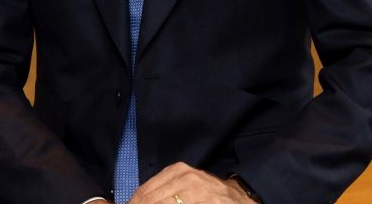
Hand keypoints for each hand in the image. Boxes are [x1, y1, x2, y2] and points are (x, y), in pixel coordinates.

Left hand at [126, 162, 254, 203]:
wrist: (239, 198)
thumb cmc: (206, 193)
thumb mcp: (183, 184)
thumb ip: (160, 192)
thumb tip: (133, 202)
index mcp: (177, 171)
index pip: (144, 192)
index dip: (132, 203)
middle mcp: (187, 179)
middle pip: (151, 200)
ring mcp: (198, 193)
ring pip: (163, 203)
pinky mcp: (208, 202)